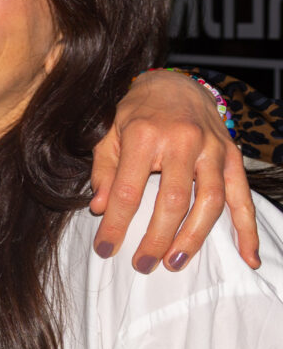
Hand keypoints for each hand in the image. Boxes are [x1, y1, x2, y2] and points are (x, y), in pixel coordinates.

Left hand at [89, 70, 258, 271]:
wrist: (175, 84)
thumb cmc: (136, 113)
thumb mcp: (109, 134)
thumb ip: (104, 171)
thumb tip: (99, 208)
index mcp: (145, 135)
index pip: (129, 190)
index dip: (116, 224)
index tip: (105, 249)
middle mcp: (183, 142)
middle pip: (173, 201)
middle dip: (157, 239)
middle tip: (142, 264)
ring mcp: (212, 150)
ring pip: (210, 202)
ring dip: (194, 238)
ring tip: (175, 262)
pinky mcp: (233, 156)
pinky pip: (242, 197)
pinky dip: (248, 229)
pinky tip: (248, 256)